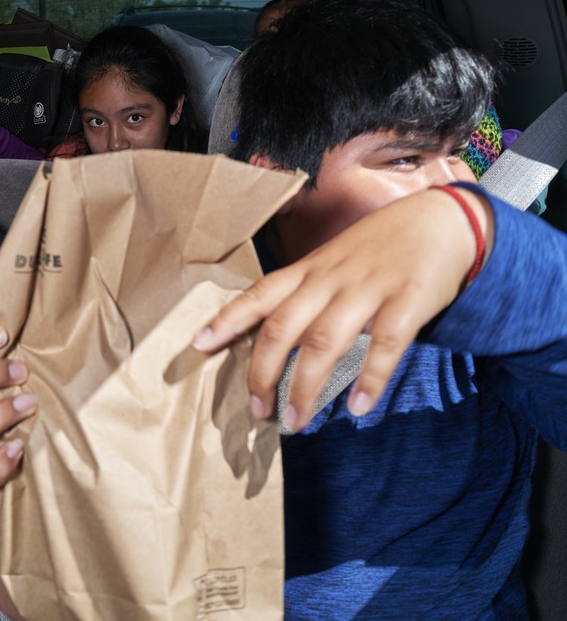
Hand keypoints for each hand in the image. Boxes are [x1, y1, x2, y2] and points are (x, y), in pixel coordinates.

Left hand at [194, 186, 493, 427]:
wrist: (441, 220)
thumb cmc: (379, 248)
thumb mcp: (333, 261)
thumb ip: (307, 293)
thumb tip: (278, 338)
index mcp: (309, 270)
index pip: (258, 295)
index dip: (227, 320)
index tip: (199, 345)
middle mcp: (330, 279)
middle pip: (283, 328)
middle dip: (263, 373)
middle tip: (257, 412)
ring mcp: (368, 289)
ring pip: (325, 342)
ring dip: (305, 386)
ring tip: (297, 421)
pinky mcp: (408, 301)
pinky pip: (386, 345)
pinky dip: (370, 378)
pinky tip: (357, 407)